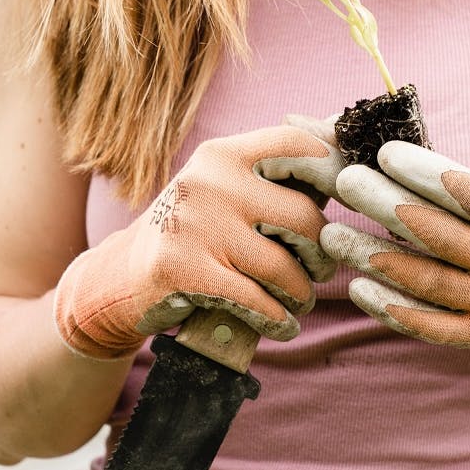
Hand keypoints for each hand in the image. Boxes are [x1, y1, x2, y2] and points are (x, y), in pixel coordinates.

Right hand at [54, 126, 343, 358]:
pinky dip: (278, 320)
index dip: (331, 168)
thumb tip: (344, 171)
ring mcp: (195, 225)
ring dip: (302, 292)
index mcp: (224, 154)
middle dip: (321, 251)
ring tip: (302, 300)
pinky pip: (256, 301)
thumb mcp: (222, 190)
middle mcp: (210, 181)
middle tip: (321, 268)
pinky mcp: (184, 271)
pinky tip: (284, 325)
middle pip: (302, 215)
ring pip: (283, 266)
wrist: (120, 274)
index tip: (349, 194)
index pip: (293, 144)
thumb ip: (272, 181)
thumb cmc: (193, 230)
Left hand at [324, 141, 469, 378]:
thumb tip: (394, 162)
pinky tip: (358, 286)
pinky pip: (430, 324)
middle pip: (441, 234)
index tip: (385, 152)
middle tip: (346, 182)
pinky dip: (390, 306)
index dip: (425, 171)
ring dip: (375, 256)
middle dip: (387, 205)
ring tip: (333, 234)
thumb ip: (465, 194)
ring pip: (428, 281)